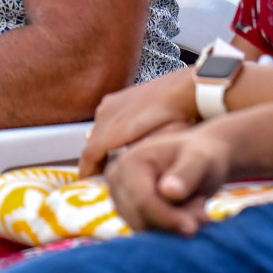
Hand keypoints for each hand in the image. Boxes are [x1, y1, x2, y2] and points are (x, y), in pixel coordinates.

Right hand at [79, 69, 198, 176]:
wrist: (185, 89)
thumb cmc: (175, 120)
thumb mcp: (155, 147)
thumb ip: (133, 160)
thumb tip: (121, 171)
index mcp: (112, 128)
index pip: (90, 154)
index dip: (86, 172)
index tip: (87, 184)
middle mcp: (105, 113)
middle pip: (92, 143)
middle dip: (95, 161)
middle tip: (102, 178)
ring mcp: (110, 104)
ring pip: (99, 131)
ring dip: (102, 147)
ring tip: (112, 163)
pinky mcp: (118, 98)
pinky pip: (106, 120)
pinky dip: (109, 134)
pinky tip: (122, 142)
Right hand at [104, 127, 231, 235]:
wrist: (196, 161)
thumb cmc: (201, 156)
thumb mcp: (201, 159)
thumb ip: (186, 174)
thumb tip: (168, 192)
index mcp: (131, 161)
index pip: (141, 201)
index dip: (166, 218)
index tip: (193, 227)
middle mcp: (116, 178)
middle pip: (139, 218)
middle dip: (172, 223)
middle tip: (203, 216)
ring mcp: (118, 195)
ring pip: (143, 228)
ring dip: (172, 227)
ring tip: (196, 209)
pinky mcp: (126, 210)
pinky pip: (146, 231)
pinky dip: (168, 229)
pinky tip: (185, 214)